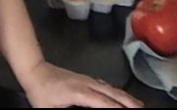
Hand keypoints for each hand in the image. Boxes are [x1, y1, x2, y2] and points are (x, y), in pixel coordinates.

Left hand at [20, 60, 143, 108]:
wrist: (33, 70)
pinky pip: (105, 86)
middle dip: (129, 102)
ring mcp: (86, 80)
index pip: (104, 102)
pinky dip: (116, 92)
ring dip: (125, 97)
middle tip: (143, 109)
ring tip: (138, 105)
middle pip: (112, 93)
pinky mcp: (84, 79)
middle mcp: (87, 84)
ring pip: (110, 88)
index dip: (118, 108)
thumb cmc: (40, 94)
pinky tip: (120, 97)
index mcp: (79, 93)